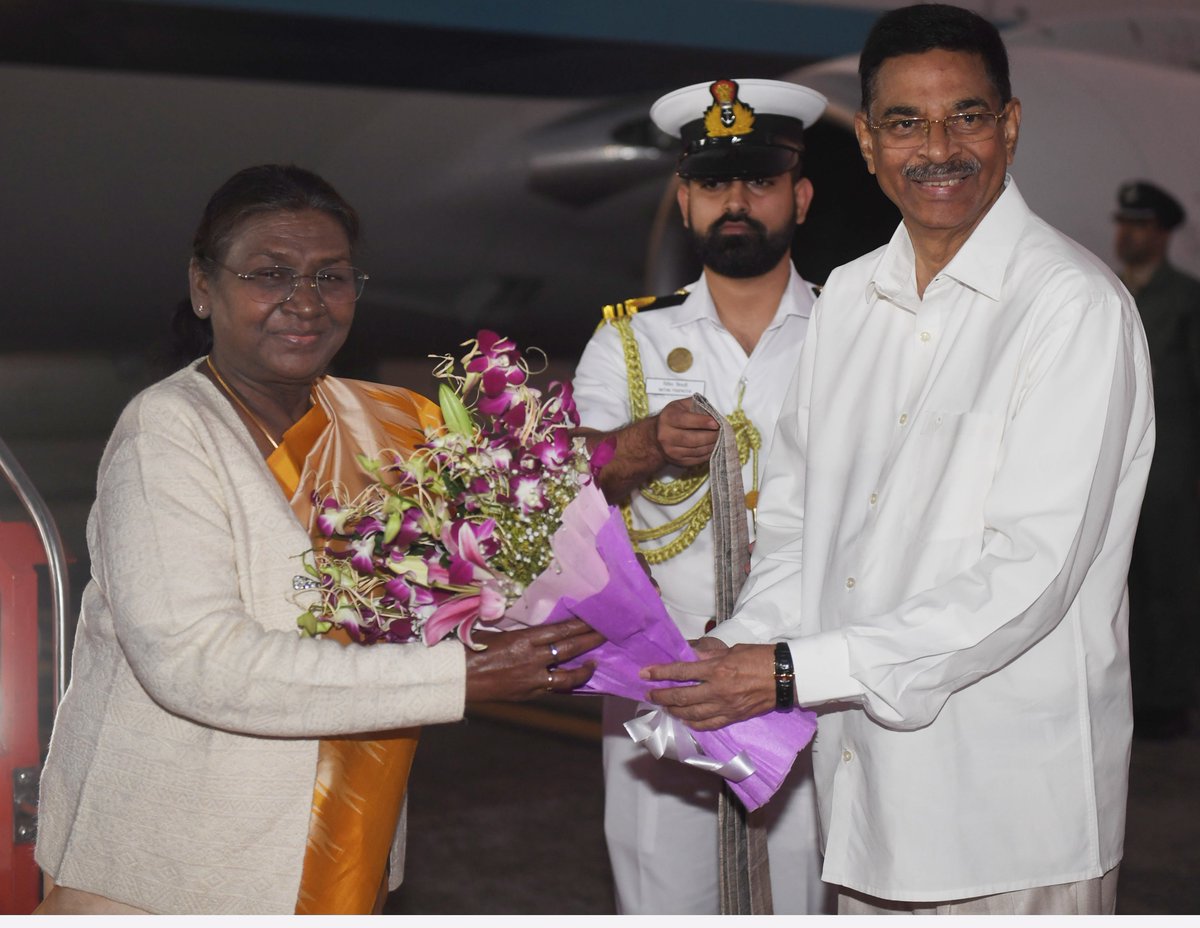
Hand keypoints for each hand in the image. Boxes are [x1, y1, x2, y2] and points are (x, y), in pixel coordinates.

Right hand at [464, 618, 603, 702]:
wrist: (456, 680)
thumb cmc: (469, 650)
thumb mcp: (492, 632)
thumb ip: (515, 630)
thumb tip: (529, 624)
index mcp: (523, 639)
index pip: (560, 630)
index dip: (579, 625)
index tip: (594, 618)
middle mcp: (532, 659)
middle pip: (569, 649)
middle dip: (589, 641)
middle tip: (606, 634)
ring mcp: (531, 679)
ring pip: (566, 676)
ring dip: (583, 669)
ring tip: (593, 663)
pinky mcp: (527, 694)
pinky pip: (552, 688)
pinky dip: (563, 684)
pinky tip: (570, 680)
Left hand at [640, 642, 775, 729]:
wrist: (785, 676)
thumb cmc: (760, 657)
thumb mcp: (732, 650)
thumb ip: (710, 656)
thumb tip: (691, 658)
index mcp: (717, 669)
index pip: (681, 672)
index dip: (660, 673)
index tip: (645, 673)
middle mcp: (718, 690)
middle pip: (682, 696)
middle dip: (661, 695)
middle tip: (649, 694)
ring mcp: (725, 706)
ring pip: (692, 713)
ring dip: (674, 710)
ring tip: (664, 706)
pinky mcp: (734, 717)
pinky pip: (708, 724)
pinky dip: (693, 723)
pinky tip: (685, 720)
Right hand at [654, 397, 719, 468]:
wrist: (657, 436)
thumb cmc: (673, 417)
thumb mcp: (681, 405)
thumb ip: (697, 405)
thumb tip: (714, 414)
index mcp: (667, 418)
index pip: (685, 420)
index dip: (702, 422)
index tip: (716, 423)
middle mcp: (666, 436)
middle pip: (692, 439)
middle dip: (711, 436)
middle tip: (722, 432)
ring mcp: (671, 451)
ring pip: (697, 450)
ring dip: (712, 445)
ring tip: (720, 439)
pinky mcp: (678, 461)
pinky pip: (697, 459)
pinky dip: (708, 453)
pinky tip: (713, 447)